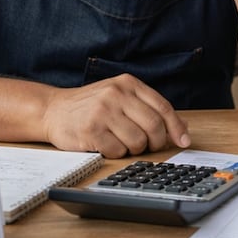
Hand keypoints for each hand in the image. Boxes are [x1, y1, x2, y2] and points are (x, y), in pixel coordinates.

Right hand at [41, 73, 190, 157]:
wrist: (52, 109)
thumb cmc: (90, 105)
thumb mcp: (119, 96)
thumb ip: (148, 107)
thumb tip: (182, 126)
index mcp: (128, 83)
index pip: (162, 107)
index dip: (177, 127)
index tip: (184, 141)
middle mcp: (116, 94)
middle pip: (154, 126)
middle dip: (157, 142)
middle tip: (150, 146)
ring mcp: (103, 112)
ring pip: (138, 141)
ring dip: (136, 149)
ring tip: (124, 143)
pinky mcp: (91, 130)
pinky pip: (118, 151)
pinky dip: (118, 153)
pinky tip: (108, 145)